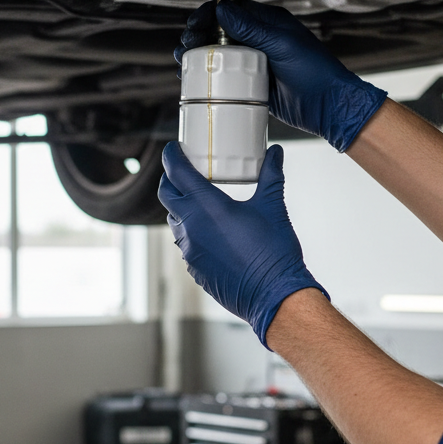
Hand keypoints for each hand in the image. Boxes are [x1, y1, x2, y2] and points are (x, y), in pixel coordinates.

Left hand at [157, 141, 326, 347]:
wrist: (272, 294)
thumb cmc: (273, 252)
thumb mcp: (272, 206)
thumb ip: (271, 175)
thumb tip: (275, 154)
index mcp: (206, 205)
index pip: (176, 172)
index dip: (172, 156)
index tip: (174, 149)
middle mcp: (190, 226)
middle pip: (167, 194)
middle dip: (171, 179)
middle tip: (184, 171)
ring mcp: (189, 249)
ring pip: (173, 220)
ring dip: (180, 206)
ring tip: (196, 199)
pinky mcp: (194, 268)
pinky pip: (184, 243)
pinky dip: (190, 231)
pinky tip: (208, 230)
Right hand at [175, 0, 386, 151]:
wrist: (328, 106)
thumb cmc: (316, 72)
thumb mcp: (282, 44)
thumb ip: (252, 28)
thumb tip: (223, 10)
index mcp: (269, 24)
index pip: (232, 10)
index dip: (209, 14)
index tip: (194, 24)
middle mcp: (260, 40)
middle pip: (220, 31)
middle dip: (199, 34)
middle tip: (186, 44)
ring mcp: (255, 63)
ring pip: (220, 54)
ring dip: (199, 55)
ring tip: (184, 60)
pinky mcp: (252, 85)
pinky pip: (226, 78)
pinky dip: (209, 76)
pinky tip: (195, 79)